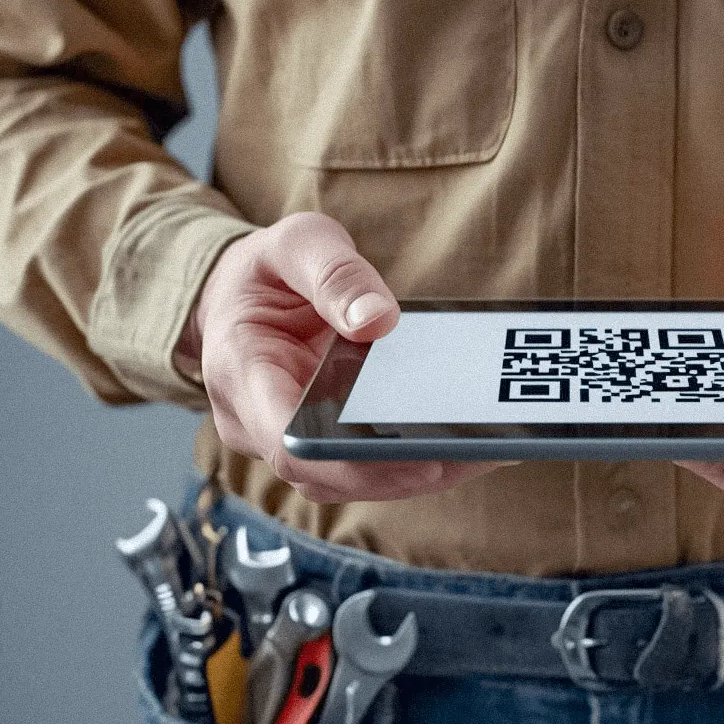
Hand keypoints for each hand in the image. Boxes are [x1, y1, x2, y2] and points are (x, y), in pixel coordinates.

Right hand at [177, 211, 507, 503]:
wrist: (236, 295)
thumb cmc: (264, 271)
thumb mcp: (295, 243)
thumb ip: (334, 273)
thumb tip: (378, 320)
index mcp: (239, 373)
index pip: (289, 441)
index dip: (353, 460)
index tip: (420, 456)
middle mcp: (253, 422)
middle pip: (327, 476)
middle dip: (403, 472)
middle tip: (476, 453)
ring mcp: (285, 440)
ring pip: (349, 480)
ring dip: (417, 472)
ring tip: (487, 448)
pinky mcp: (318, 443)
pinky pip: (362, 464)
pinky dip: (412, 459)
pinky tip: (468, 440)